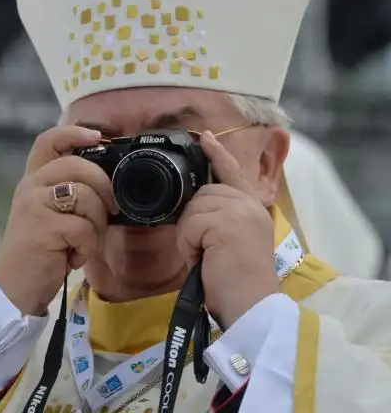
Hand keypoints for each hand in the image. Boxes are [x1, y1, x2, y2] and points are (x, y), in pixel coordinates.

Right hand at [0, 126, 115, 315]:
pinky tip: (73, 257)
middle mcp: (31, 186)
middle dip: (104, 188)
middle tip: (110, 210)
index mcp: (35, 179)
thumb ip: (72, 191)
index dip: (74, 132)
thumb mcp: (54, 213)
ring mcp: (34, 205)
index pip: (48, 140)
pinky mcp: (41, 228)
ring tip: (84, 242)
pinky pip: (84, 228)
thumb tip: (112, 180)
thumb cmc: (44, 249)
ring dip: (97, 224)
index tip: (98, 136)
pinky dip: (88, 246)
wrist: (17, 287)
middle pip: (79, 165)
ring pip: (86, 196)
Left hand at [176, 131, 277, 328]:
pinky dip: (189, 245)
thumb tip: (195, 210)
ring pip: (193, 209)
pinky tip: (204, 259)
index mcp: (252, 208)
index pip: (232, 172)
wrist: (252, 307)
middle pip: (202, 194)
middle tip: (206, 252)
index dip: (217, 153)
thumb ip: (220, 219)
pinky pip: (189, 224)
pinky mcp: (226, 221)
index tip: (204, 136)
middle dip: (194, 223)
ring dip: (191, 236)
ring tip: (207, 258)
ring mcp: (239, 210)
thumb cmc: (239, 282)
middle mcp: (249, 204)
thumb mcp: (232, 242)